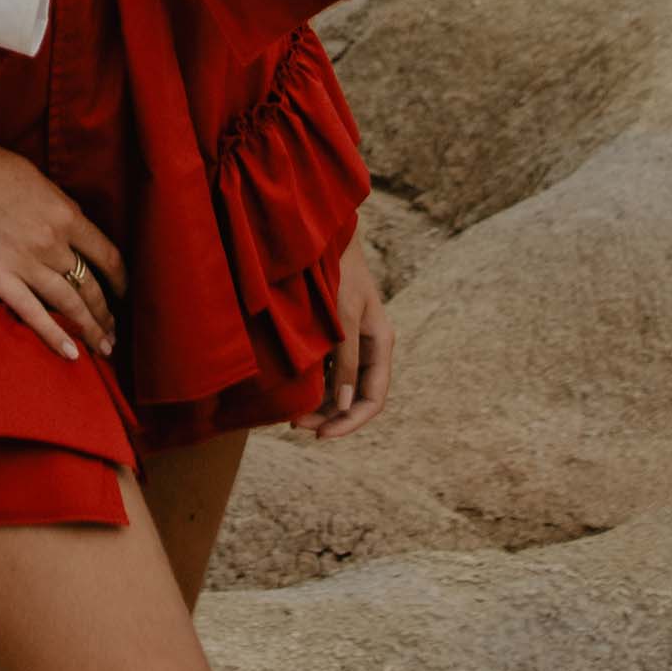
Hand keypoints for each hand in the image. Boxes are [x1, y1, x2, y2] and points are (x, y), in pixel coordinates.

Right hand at [0, 115, 124, 363]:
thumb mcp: (38, 180)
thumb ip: (58, 207)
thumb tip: (70, 223)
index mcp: (66, 215)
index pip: (107, 256)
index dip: (120, 279)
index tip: (124, 292)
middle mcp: (53, 242)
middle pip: (91, 286)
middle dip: (106, 312)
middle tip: (113, 330)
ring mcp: (26, 262)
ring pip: (70, 305)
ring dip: (91, 328)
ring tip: (104, 346)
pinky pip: (33, 314)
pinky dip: (55, 336)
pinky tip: (72, 353)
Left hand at [305, 229, 392, 437]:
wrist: (322, 236)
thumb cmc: (337, 271)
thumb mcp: (342, 317)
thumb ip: (345, 361)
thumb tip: (345, 406)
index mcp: (380, 343)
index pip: (373, 398)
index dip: (351, 422)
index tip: (322, 435)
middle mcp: (369, 346)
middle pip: (356, 398)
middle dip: (331, 417)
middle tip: (297, 427)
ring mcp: (352, 342)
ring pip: (341, 387)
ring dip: (320, 405)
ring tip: (291, 417)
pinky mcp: (335, 336)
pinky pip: (329, 372)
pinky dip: (314, 387)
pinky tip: (294, 394)